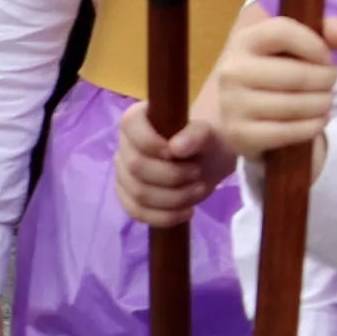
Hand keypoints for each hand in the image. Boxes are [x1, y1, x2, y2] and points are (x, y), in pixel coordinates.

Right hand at [114, 106, 228, 228]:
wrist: (209, 163)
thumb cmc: (208, 141)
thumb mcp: (212, 134)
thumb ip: (197, 134)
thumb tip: (176, 147)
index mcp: (139, 119)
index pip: (129, 124)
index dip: (150, 141)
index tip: (176, 152)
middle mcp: (125, 145)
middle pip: (136, 166)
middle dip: (171, 175)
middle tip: (198, 172)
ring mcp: (124, 173)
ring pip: (138, 193)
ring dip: (173, 197)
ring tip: (199, 189)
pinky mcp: (129, 197)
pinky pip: (137, 212)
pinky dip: (164, 216)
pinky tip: (187, 211)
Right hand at [208, 10, 336, 165]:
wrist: (244, 111)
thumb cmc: (275, 69)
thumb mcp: (295, 44)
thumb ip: (324, 31)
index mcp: (245, 40)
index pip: (283, 32)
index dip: (315, 45)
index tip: (326, 58)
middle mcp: (232, 71)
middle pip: (297, 75)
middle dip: (326, 80)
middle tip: (330, 84)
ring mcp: (232, 104)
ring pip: (295, 105)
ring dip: (322, 104)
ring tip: (326, 101)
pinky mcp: (238, 134)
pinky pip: (287, 132)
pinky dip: (312, 127)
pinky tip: (317, 121)